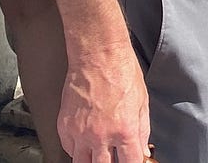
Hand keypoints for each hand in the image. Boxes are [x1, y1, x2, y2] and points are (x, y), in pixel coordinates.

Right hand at [58, 45, 150, 162]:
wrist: (98, 56)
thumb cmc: (121, 71)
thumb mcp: (142, 101)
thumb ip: (142, 129)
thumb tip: (142, 149)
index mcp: (124, 130)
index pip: (130, 162)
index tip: (133, 161)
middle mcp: (100, 135)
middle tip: (115, 156)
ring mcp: (80, 133)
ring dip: (93, 160)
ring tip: (100, 153)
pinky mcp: (65, 127)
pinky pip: (69, 149)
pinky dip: (77, 150)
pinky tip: (86, 143)